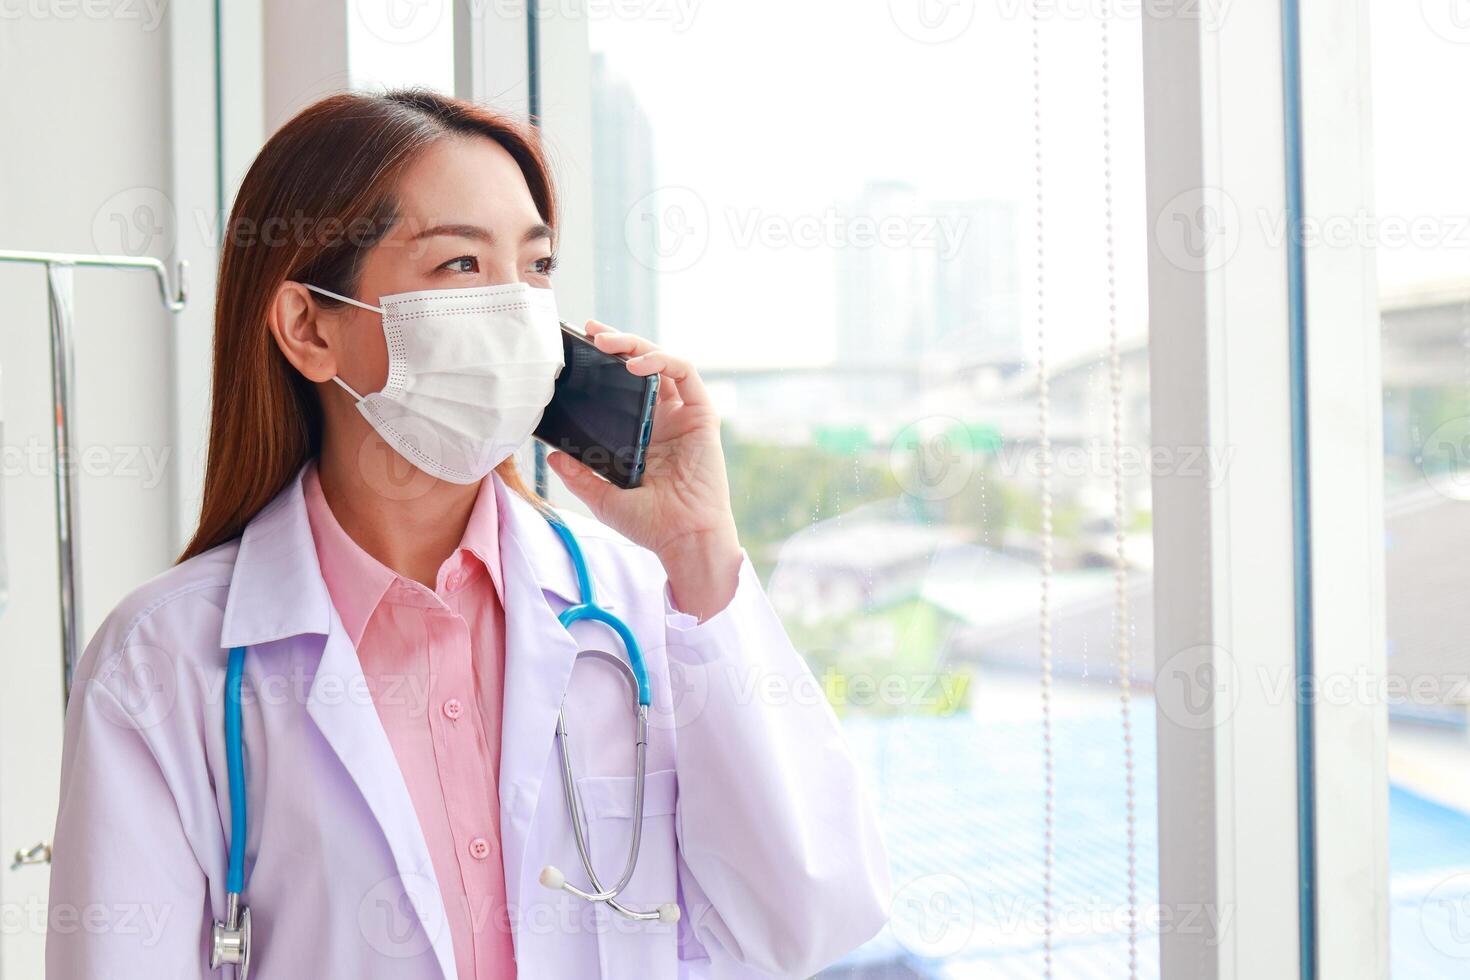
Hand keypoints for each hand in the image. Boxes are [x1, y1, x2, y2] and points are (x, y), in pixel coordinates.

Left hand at [546, 320, 741, 619]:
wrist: (684, 539)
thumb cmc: (650, 524)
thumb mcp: (602, 497)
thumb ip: (579, 474)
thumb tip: (552, 455)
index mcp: (642, 433)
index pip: (623, 386)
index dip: (605, 363)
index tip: (581, 346)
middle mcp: (664, 419)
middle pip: (642, 366)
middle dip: (619, 342)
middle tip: (592, 332)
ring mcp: (684, 416)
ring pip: (663, 362)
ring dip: (637, 345)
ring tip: (609, 344)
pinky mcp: (702, 416)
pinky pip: (686, 374)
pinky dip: (663, 360)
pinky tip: (638, 365)